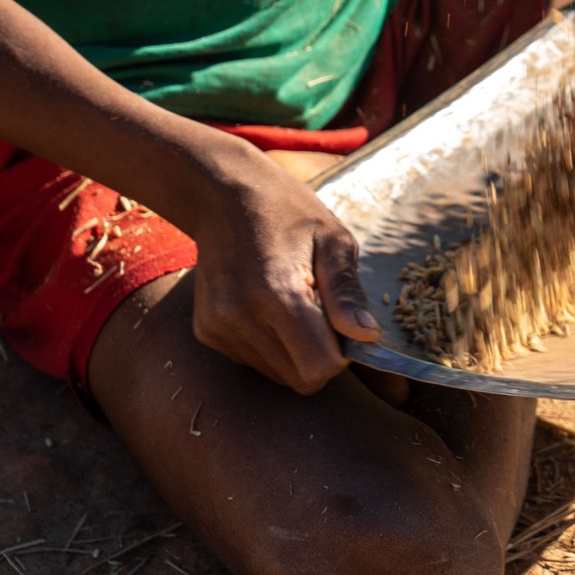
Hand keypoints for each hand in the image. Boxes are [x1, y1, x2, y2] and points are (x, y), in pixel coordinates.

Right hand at [184, 143, 380, 392]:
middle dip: (320, 356)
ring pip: (278, 375)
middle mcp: (240, 317)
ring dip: (295, 352)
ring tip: (290, 303)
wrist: (222, 195)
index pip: (319, 368)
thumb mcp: (333, 242)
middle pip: (300, 379)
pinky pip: (254, 361)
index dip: (340, 354)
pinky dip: (270, 346)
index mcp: (277, 294)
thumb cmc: (289, 213)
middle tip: (319, 312)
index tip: (341, 323)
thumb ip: (348, 294)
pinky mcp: (206, 331)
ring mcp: (218, 327)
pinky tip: (266, 306)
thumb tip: (369, 337)